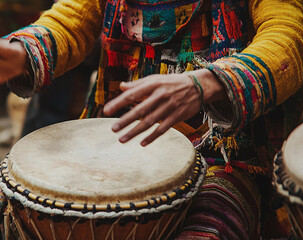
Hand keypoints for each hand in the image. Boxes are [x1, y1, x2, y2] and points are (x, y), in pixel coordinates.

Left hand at [103, 69, 225, 145]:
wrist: (197, 86)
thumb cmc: (171, 83)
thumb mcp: (155, 79)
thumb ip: (137, 84)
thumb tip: (121, 87)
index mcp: (152, 84)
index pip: (132, 94)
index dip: (118, 103)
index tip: (106, 110)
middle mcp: (160, 95)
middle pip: (139, 110)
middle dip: (125, 121)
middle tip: (113, 129)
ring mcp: (169, 106)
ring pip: (149, 122)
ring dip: (135, 132)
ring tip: (122, 139)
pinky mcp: (177, 116)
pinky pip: (163, 129)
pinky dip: (152, 137)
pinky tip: (142, 143)